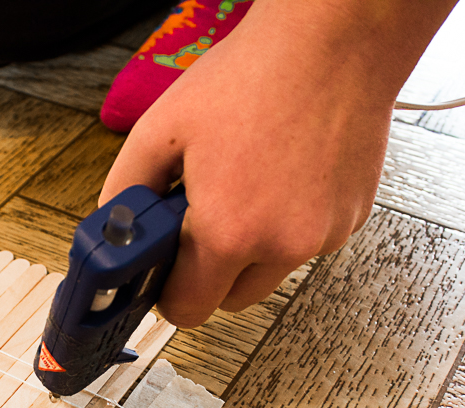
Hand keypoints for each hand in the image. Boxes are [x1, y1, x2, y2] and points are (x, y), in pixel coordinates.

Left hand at [100, 0, 456, 327]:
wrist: (333, 41)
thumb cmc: (252, 76)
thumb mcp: (161, 128)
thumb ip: (126, 187)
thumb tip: (114, 224)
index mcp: (229, 232)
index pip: (188, 309)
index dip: (167, 295)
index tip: (163, 277)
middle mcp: (283, 245)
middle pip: (231, 299)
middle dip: (209, 272)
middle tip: (200, 221)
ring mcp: (323, 236)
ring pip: (270, 272)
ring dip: (250, 249)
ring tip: (243, 186)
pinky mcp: (350, 220)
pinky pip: (305, 244)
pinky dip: (287, 225)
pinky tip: (280, 177)